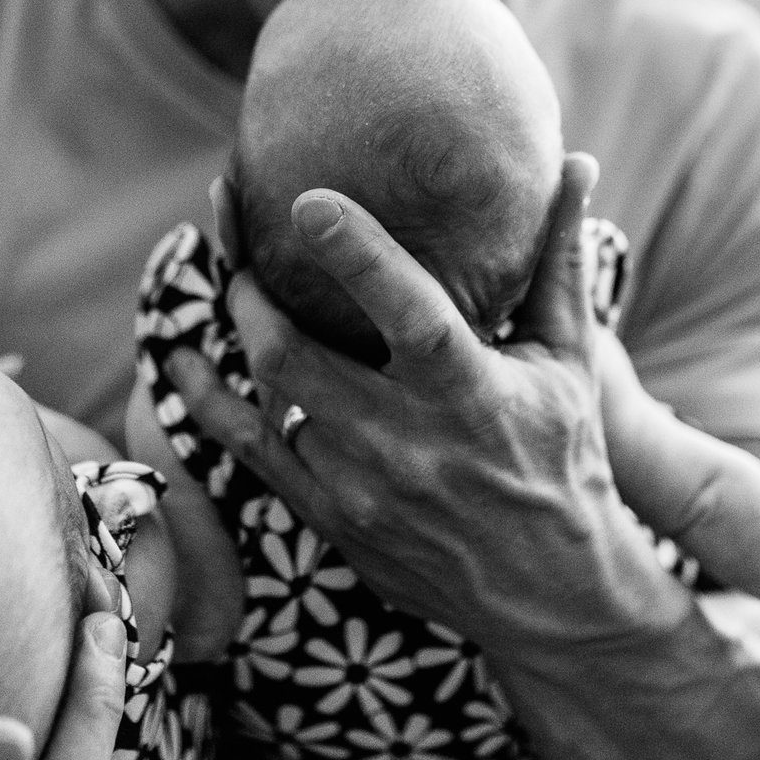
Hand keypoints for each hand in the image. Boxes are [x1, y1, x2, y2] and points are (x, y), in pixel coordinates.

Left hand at [167, 154, 690, 660]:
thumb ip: (558, 261)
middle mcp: (407, 442)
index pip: (408, 314)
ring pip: (269, 394)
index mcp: (471, 393)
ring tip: (228, 280)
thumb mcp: (569, 360)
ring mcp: (359, 487)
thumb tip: (577, 161)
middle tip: (237, 233)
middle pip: (295, 355)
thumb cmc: (563, 460)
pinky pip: (246, 449)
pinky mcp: (330, 518)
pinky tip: (182, 359)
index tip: (308, 200)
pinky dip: (208, 400)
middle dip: (249, 289)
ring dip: (241, 331)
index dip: (356, 254)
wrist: (551, 598)